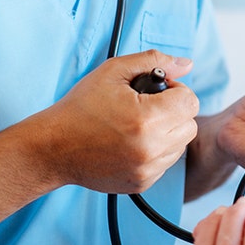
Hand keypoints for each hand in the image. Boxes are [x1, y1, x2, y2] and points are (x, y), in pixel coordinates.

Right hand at [27, 50, 199, 193]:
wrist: (53, 148)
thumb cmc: (81, 107)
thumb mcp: (113, 71)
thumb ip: (154, 61)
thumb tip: (187, 64)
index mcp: (147, 119)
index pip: (190, 101)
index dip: (176, 91)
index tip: (157, 91)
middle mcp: (151, 148)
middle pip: (190, 124)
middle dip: (174, 111)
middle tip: (149, 106)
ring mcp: (147, 170)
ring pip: (180, 145)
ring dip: (168, 132)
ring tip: (139, 125)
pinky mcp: (142, 184)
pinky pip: (166, 163)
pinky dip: (156, 151)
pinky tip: (132, 142)